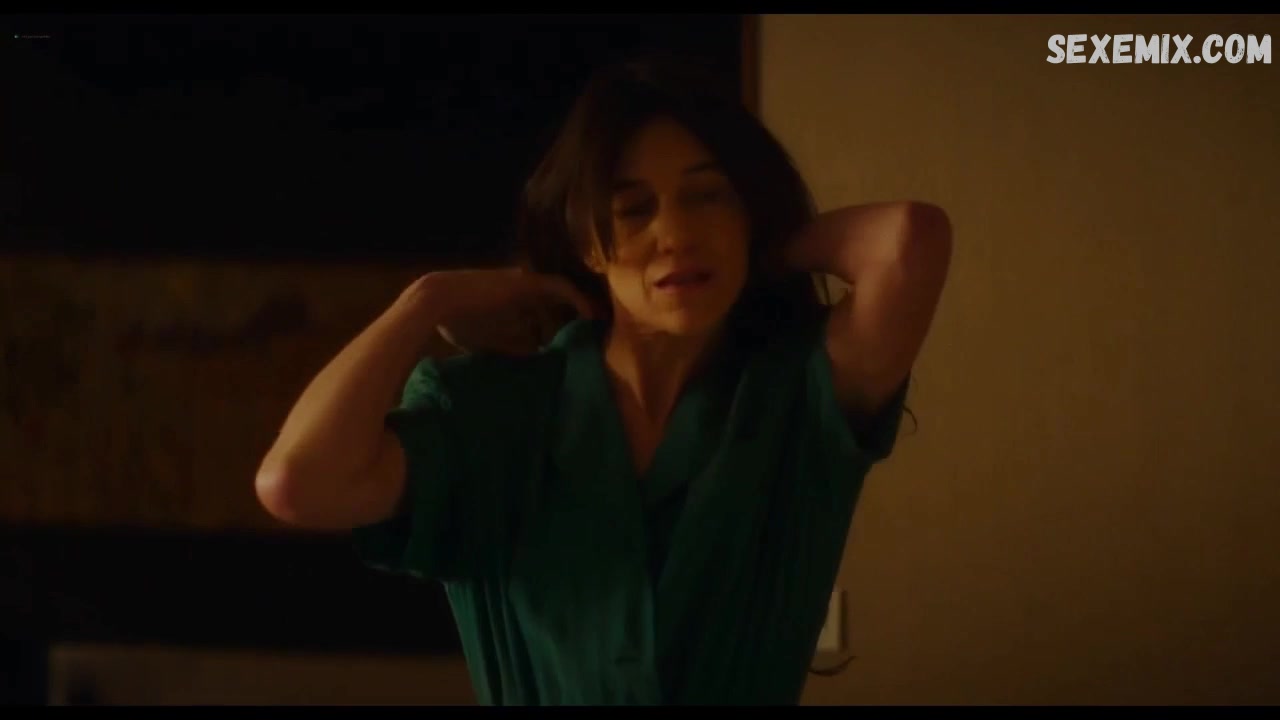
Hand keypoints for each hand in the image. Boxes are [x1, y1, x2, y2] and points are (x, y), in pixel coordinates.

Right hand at [406, 267, 597, 355]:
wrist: (436, 302)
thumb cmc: (456, 322)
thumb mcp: (490, 342)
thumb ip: (513, 348)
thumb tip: (536, 361)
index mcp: (511, 302)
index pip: (543, 312)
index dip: (559, 327)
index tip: (572, 345)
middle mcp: (522, 289)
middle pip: (557, 303)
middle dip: (575, 319)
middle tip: (593, 337)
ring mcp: (525, 282)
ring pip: (563, 294)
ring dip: (581, 309)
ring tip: (598, 327)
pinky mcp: (527, 281)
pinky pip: (561, 288)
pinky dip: (578, 301)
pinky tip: (591, 317)